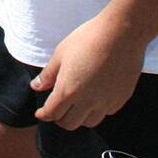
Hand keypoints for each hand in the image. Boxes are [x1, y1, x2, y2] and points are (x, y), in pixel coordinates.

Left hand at [30, 12, 149, 129]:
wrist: (121, 33)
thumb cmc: (88, 39)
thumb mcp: (61, 54)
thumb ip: (48, 74)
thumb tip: (36, 86)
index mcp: (68, 90)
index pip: (52, 113)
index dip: (44, 115)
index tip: (41, 114)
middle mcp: (87, 101)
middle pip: (70, 124)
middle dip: (59, 119)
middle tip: (57, 110)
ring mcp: (106, 101)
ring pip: (89, 122)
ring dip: (79, 118)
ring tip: (76, 107)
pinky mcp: (121, 98)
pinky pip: (106, 113)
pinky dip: (98, 110)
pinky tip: (95, 99)